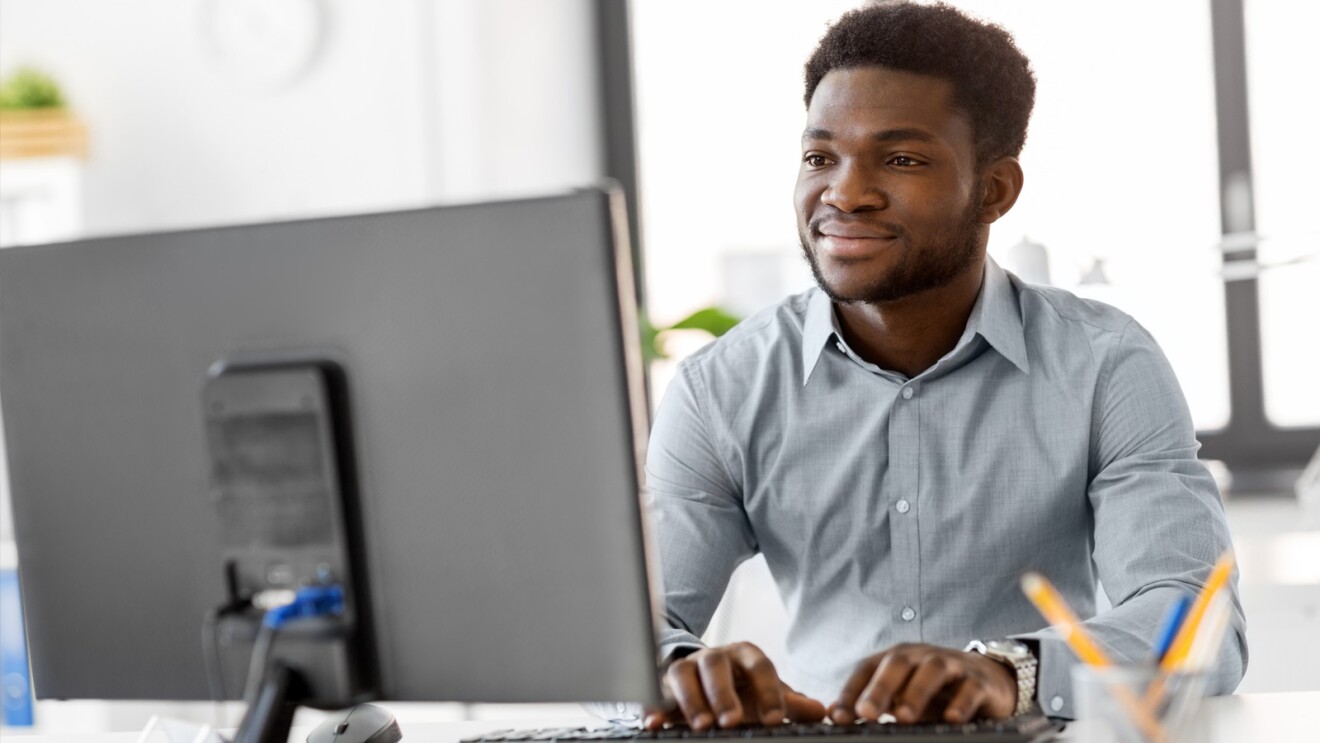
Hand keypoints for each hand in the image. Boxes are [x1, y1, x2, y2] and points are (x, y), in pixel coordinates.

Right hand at [643, 642, 826, 729]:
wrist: (704, 675)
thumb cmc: (740, 687)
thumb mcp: (765, 693)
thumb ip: (790, 702)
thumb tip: (821, 711)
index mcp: (745, 655)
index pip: (760, 666)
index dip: (768, 691)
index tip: (775, 720)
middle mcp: (714, 657)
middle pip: (716, 666)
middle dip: (723, 694)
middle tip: (731, 721)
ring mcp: (686, 667)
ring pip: (683, 674)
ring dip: (691, 700)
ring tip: (701, 726)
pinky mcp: (662, 683)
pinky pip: (655, 691)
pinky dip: (653, 706)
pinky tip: (655, 723)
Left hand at [829, 644, 1015, 725]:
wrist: (987, 679)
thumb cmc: (935, 690)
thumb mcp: (901, 694)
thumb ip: (871, 702)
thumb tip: (833, 712)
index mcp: (897, 659)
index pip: (867, 669)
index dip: (851, 691)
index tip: (839, 717)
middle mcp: (921, 657)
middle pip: (897, 663)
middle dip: (879, 688)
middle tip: (866, 713)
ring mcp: (952, 666)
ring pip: (933, 670)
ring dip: (916, 692)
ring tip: (903, 717)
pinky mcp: (979, 681)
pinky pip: (970, 688)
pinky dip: (961, 702)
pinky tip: (951, 718)